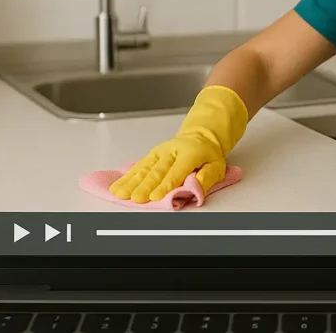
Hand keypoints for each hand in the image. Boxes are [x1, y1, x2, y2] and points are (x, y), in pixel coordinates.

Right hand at [109, 85, 247, 202]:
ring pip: (144, 169)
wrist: (200, 137)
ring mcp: (160, 153)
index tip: (155, 196)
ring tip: (121, 193)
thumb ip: (206, 178)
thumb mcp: (216, 166)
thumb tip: (195, 189)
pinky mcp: (151, 155)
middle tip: (137, 198)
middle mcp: (172, 152)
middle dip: (145, 186)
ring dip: (131, 182)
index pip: (176, 171)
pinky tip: (118, 185)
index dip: (165, 184)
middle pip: (157, 171)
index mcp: (190, 153)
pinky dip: (127, 176)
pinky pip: (139, 166)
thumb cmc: (207, 155)